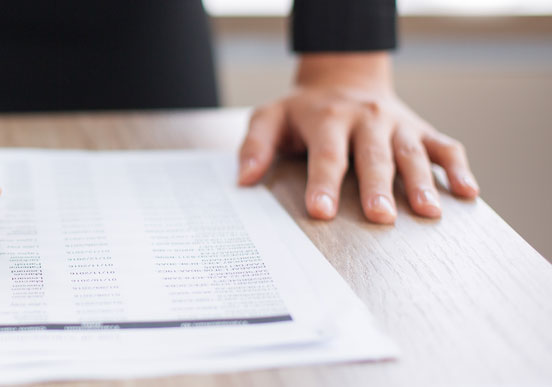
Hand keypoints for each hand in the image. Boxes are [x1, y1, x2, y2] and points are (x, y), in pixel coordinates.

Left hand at [238, 52, 478, 223]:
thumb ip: (255, 146)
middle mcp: (366, 120)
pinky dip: (458, 169)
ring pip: (412, 153)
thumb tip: (243, 180)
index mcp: (328, 118)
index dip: (322, 184)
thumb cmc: (304, 111)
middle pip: (373, 157)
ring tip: (427, 213)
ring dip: (422, 183)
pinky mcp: (422, 130)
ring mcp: (398, 125)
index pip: (326, 154)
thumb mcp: (270, 117)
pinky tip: (468, 194)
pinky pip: (445, 148)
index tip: (319, 212)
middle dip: (376, 187)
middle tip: (379, 217)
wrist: (345, 79)